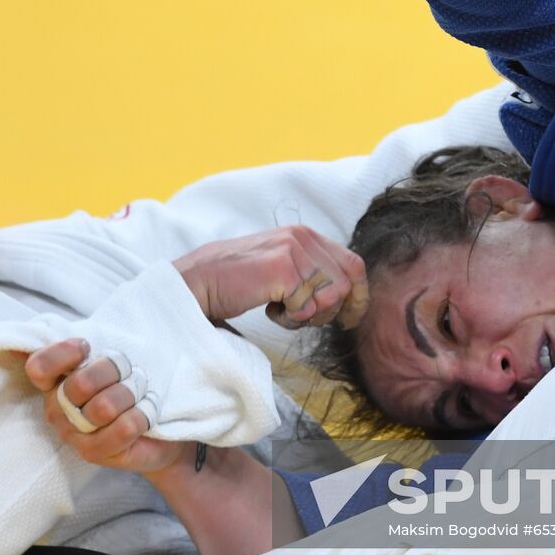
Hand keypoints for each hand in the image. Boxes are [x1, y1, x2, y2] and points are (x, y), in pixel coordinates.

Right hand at [24, 339, 186, 473]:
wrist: (157, 426)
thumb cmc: (128, 385)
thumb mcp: (110, 358)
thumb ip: (90, 343)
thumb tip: (62, 335)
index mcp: (53, 381)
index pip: (39, 367)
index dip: (64, 354)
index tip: (87, 346)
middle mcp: (56, 409)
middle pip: (81, 383)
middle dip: (114, 371)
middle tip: (130, 372)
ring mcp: (73, 434)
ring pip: (104, 407)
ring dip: (130, 395)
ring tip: (139, 395)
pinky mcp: (94, 454)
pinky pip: (123, 428)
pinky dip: (142, 415)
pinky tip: (145, 413)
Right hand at [172, 226, 368, 329]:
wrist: (197, 283)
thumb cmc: (235, 282)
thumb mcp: (280, 269)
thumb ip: (309, 274)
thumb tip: (346, 297)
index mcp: (304, 235)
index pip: (353, 264)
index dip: (358, 296)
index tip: (348, 319)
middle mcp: (302, 237)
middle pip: (347, 284)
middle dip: (329, 310)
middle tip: (300, 316)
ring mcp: (292, 250)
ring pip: (330, 298)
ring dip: (307, 316)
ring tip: (280, 310)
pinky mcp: (282, 268)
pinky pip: (307, 307)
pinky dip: (290, 319)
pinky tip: (268, 309)